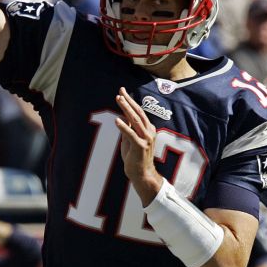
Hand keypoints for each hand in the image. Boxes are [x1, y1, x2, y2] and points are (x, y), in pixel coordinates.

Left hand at [114, 87, 162, 204]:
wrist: (141, 174)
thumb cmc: (135, 158)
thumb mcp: (130, 140)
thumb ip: (128, 129)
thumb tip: (122, 116)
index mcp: (148, 129)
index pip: (139, 112)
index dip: (130, 101)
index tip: (122, 92)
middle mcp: (149, 132)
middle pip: (138, 113)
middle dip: (128, 101)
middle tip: (120, 91)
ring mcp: (146, 139)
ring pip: (135, 120)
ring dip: (126, 109)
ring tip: (118, 99)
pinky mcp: (140, 147)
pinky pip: (130, 134)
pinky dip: (123, 127)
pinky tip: (117, 120)